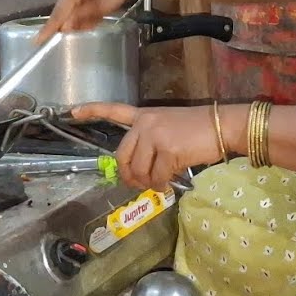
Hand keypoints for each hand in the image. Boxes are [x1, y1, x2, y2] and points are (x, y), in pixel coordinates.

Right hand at [37, 0, 138, 43]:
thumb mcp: (103, 6)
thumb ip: (82, 18)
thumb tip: (65, 28)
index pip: (59, 12)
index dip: (49, 29)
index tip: (37, 42)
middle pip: (63, 8)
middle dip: (74, 20)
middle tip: (91, 23)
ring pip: (69, 3)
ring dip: (80, 12)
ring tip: (97, 13)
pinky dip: (82, 4)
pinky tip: (94, 6)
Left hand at [72, 103, 223, 191]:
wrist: (222, 125)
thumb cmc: (199, 129)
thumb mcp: (170, 129)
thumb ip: (152, 145)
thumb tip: (142, 174)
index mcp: (145, 115)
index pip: (114, 110)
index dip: (92, 111)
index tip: (73, 111)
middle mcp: (146, 123)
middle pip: (122, 156)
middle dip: (129, 175)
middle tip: (139, 184)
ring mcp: (155, 135)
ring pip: (138, 170)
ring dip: (147, 183)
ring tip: (160, 183)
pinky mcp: (167, 149)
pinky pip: (156, 176)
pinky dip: (161, 185)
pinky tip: (169, 182)